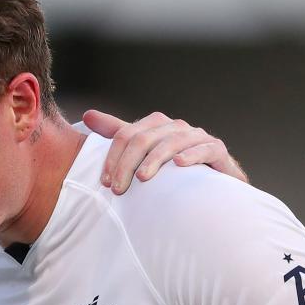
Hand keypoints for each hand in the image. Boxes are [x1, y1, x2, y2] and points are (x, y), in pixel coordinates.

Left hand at [84, 108, 248, 192]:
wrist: (213, 186)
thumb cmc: (174, 171)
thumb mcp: (143, 152)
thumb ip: (118, 134)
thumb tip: (87, 115)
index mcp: (157, 126)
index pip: (127, 135)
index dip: (113, 157)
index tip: (105, 182)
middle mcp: (176, 128)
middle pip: (145, 139)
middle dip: (128, 164)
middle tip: (117, 189)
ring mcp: (198, 137)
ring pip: (172, 142)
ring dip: (155, 161)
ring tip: (142, 178)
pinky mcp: (217, 150)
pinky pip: (205, 149)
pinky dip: (192, 155)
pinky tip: (179, 165)